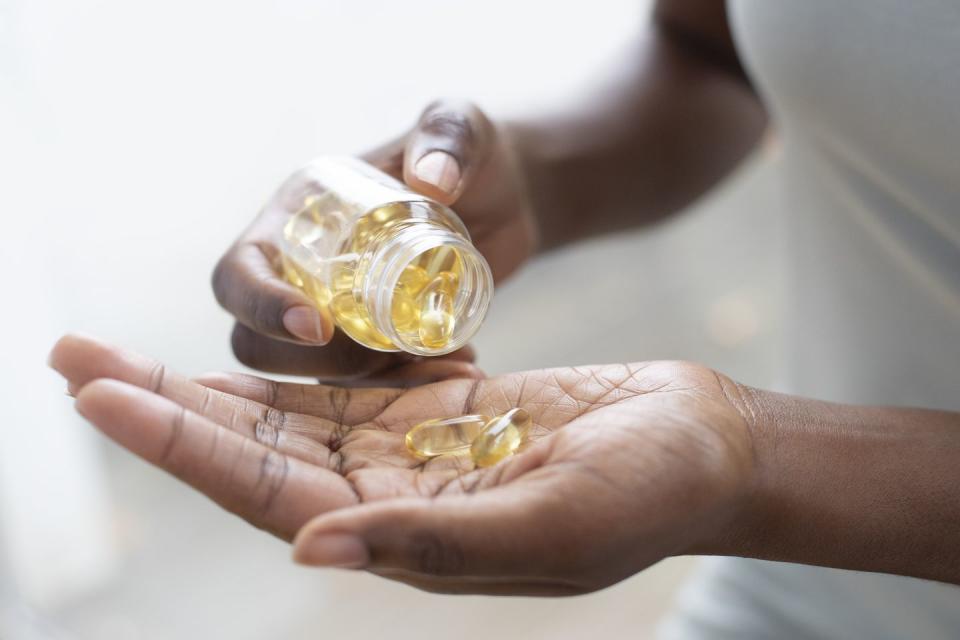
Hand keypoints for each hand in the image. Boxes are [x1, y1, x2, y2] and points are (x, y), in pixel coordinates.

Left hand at [50, 334, 752, 594]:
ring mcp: (410, 452)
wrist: (697, 444)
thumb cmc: (648, 492)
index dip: (179, 444)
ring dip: (203, 383)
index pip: (264, 491)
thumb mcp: (551, 525)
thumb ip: (433, 540)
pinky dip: (282, 367)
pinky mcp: (436, 409)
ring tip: (123, 352)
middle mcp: (391, 497)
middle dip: (160, 407)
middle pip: (250, 451)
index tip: (99, 393)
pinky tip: (236, 347)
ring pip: (283, 417)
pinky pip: (339, 387)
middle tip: (70, 358)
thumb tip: (309, 547)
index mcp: (407, 536)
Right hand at [212, 100, 536, 380]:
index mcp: (296, 215)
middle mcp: (302, 267)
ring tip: (441, 364)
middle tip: (388, 356)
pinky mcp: (374, 341)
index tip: (319, 326)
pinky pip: (368, 384)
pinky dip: (407, 387)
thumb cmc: (473, 154)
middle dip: (316, 364)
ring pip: (315, 374)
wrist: (509, 198)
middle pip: (258, 342)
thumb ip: (449, 138)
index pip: (239, 272)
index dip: (261, 306)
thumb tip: (432, 181)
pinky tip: (460, 365)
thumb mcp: (463, 129)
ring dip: (370, 383)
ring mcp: (337, 310)